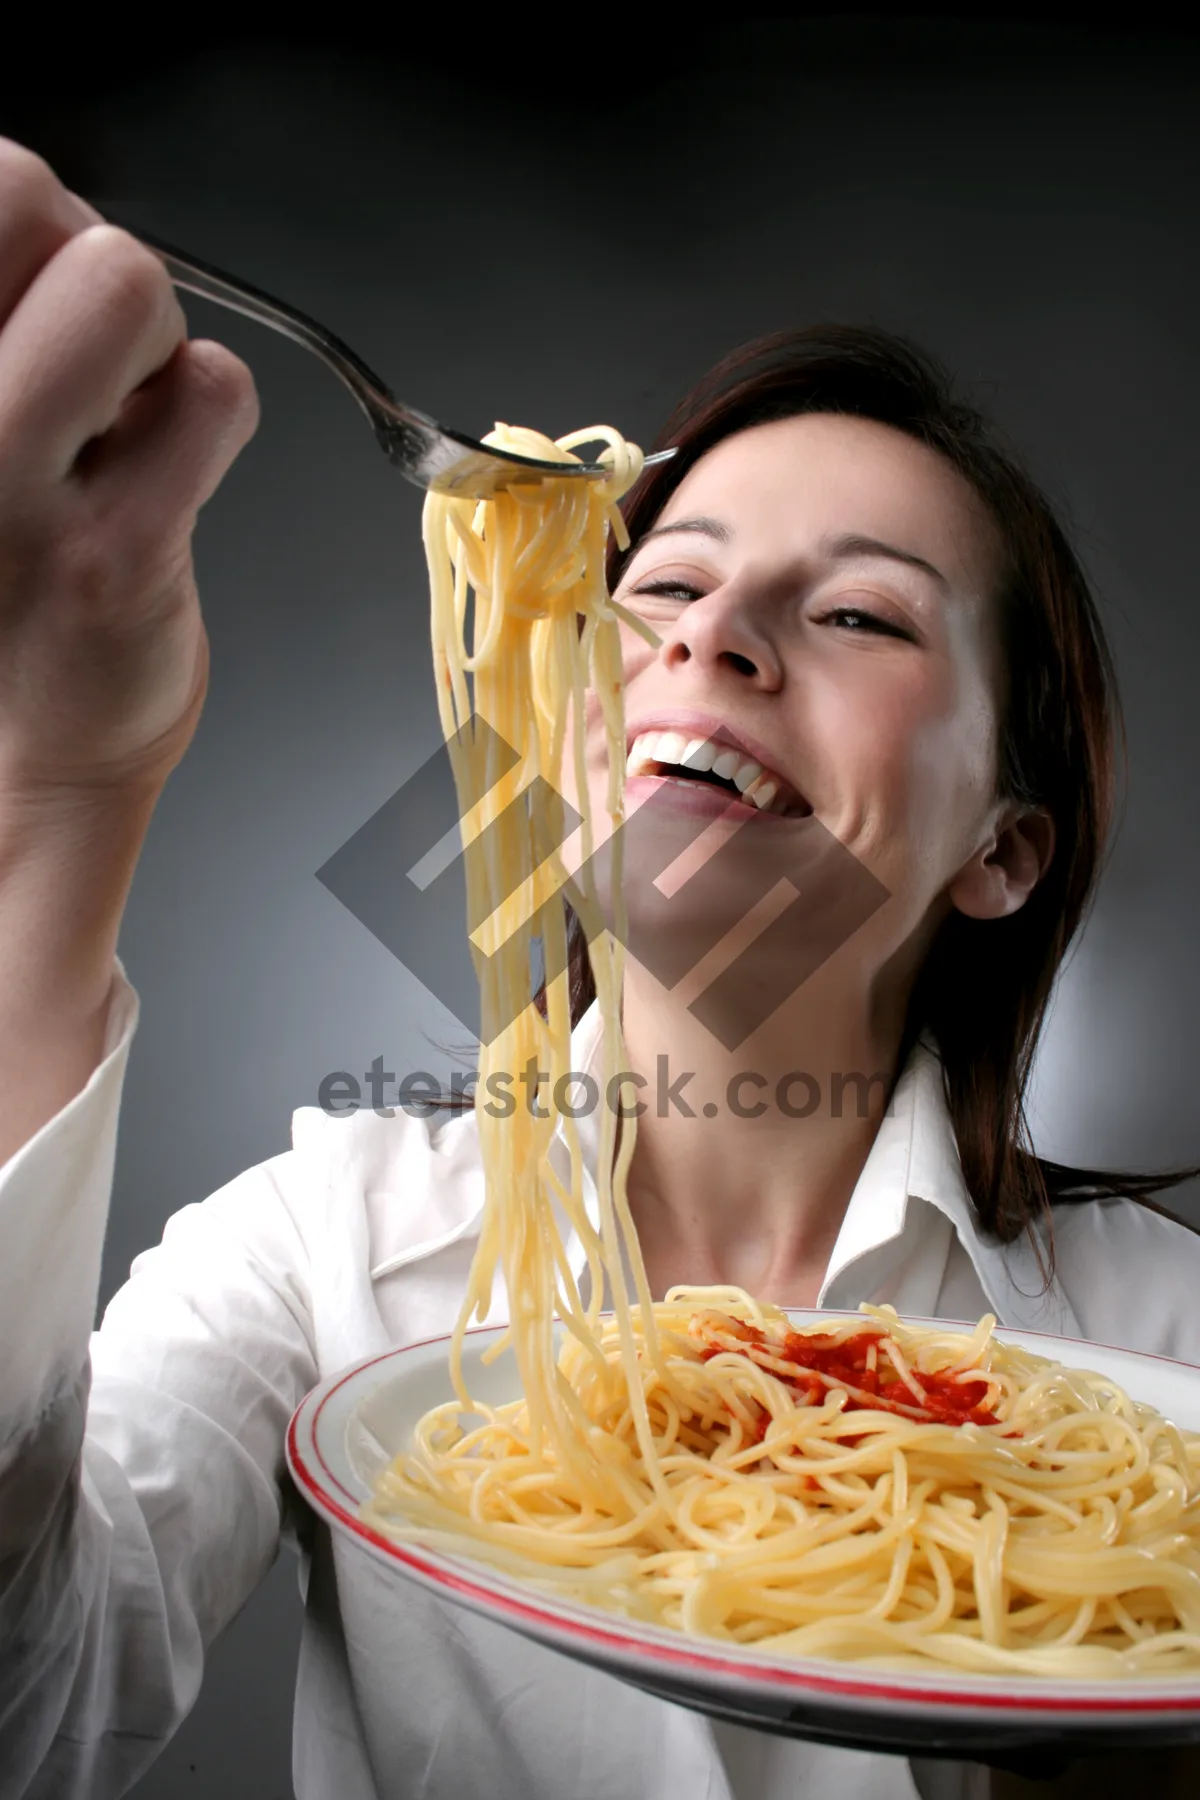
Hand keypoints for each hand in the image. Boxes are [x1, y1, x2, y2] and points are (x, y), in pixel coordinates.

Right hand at [0, 139, 259, 1159]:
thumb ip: (2, 322)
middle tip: (79, 353)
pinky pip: (210, 393)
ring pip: (123, 282)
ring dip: (146, 339)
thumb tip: (47, 203)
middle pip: (23, 191)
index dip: (22, 220)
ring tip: (116, 424)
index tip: (28, 291)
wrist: (11, 772)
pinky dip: (208, 414)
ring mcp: (5, 494)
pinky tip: (162, 475)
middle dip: (78, 255)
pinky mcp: (114, 557)